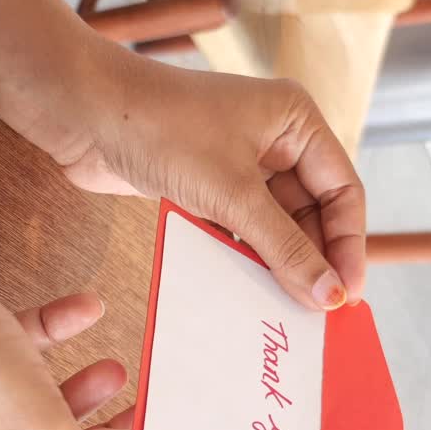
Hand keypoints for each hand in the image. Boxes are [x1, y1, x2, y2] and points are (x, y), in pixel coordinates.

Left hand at [0, 0, 363, 308]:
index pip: (343, 191)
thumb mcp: (232, 194)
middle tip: (314, 316)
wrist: (81, 113)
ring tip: (282, 312)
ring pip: (275, 225)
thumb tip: (330, 295)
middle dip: (314, 259)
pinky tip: (246, 294)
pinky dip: (245, 258)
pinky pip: (239, 229)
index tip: (345, 297)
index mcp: (296, 121)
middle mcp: (274, 139)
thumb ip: (284, 247)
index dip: (348, 245)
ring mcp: (237, 162)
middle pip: (313, 211)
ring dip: (279, 264)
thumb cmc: (160, 129)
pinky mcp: (205, 184)